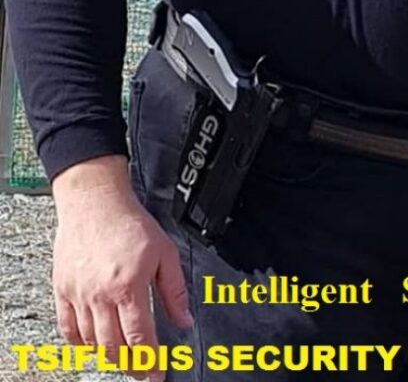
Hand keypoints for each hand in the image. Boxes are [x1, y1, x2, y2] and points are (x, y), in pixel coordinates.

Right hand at [52, 155, 192, 381]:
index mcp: (129, 285)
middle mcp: (101, 294)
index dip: (150, 362)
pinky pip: (67, 329)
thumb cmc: (130, 222)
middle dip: (131, 366)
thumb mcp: (164, 252)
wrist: (95, 201)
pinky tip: (92, 346)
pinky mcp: (63, 290)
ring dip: (108, 357)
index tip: (158, 374)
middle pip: (114, 347)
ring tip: (123, 359)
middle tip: (142, 371)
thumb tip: (185, 320)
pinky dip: (79, 344)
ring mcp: (79, 294)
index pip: (140, 338)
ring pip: (91, 343)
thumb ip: (174, 290)